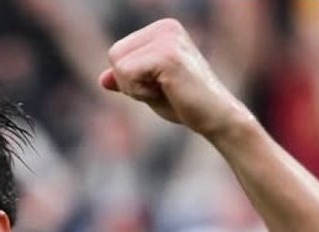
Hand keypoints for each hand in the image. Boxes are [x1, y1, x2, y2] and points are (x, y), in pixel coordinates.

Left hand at [98, 18, 251, 138]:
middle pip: (115, 55)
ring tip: (166, 90)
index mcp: (163, 29)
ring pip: (118, 65)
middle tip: (162, 90)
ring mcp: (167, 38)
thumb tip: (102, 79)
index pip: (117, 52)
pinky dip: (141, 92)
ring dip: (135, 88)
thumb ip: (127, 80)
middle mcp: (165, 27)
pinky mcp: (167, 55)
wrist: (216, 118)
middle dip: (129, 82)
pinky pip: (127, 74)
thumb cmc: (186, 105)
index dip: (129, 79)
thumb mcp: (149, 90)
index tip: (159, 85)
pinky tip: (167, 92)